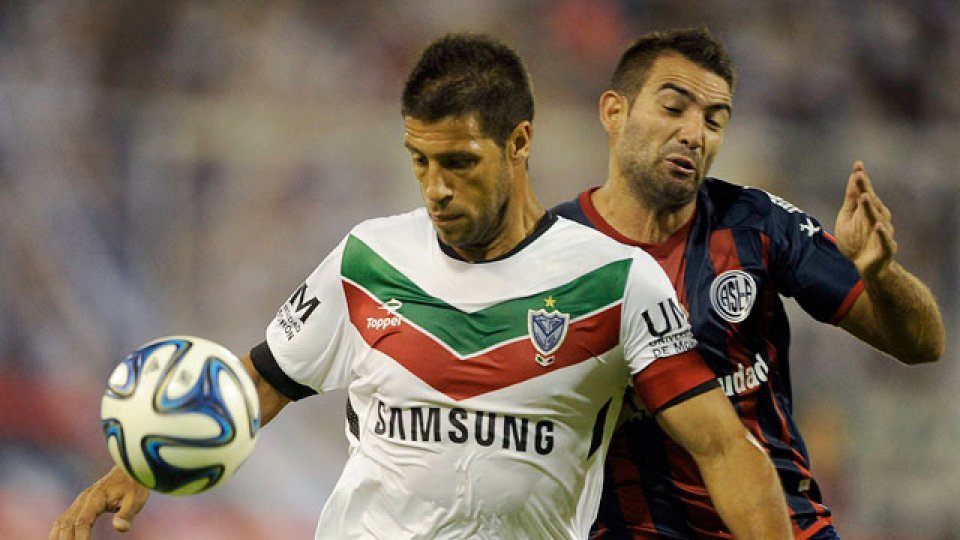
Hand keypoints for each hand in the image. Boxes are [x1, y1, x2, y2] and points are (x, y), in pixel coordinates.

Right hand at [49, 466, 148, 539]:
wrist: (129, 470)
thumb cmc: (134, 485)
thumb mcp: (136, 498)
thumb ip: (127, 513)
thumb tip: (119, 528)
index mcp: (96, 498)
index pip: (82, 521)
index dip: (80, 537)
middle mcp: (83, 500)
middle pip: (67, 524)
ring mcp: (79, 502)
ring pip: (61, 522)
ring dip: (58, 537)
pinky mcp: (79, 506)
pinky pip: (63, 520)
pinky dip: (58, 532)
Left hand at [834, 160, 896, 279]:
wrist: (866, 267)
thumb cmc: (856, 240)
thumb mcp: (847, 219)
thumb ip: (850, 201)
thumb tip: (853, 178)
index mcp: (868, 210)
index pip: (864, 192)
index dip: (861, 179)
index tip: (857, 164)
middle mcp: (878, 218)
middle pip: (870, 202)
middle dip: (864, 188)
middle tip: (859, 174)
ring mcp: (882, 233)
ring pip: (877, 218)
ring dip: (870, 208)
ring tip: (864, 196)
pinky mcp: (885, 248)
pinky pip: (884, 240)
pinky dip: (881, 233)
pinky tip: (878, 225)